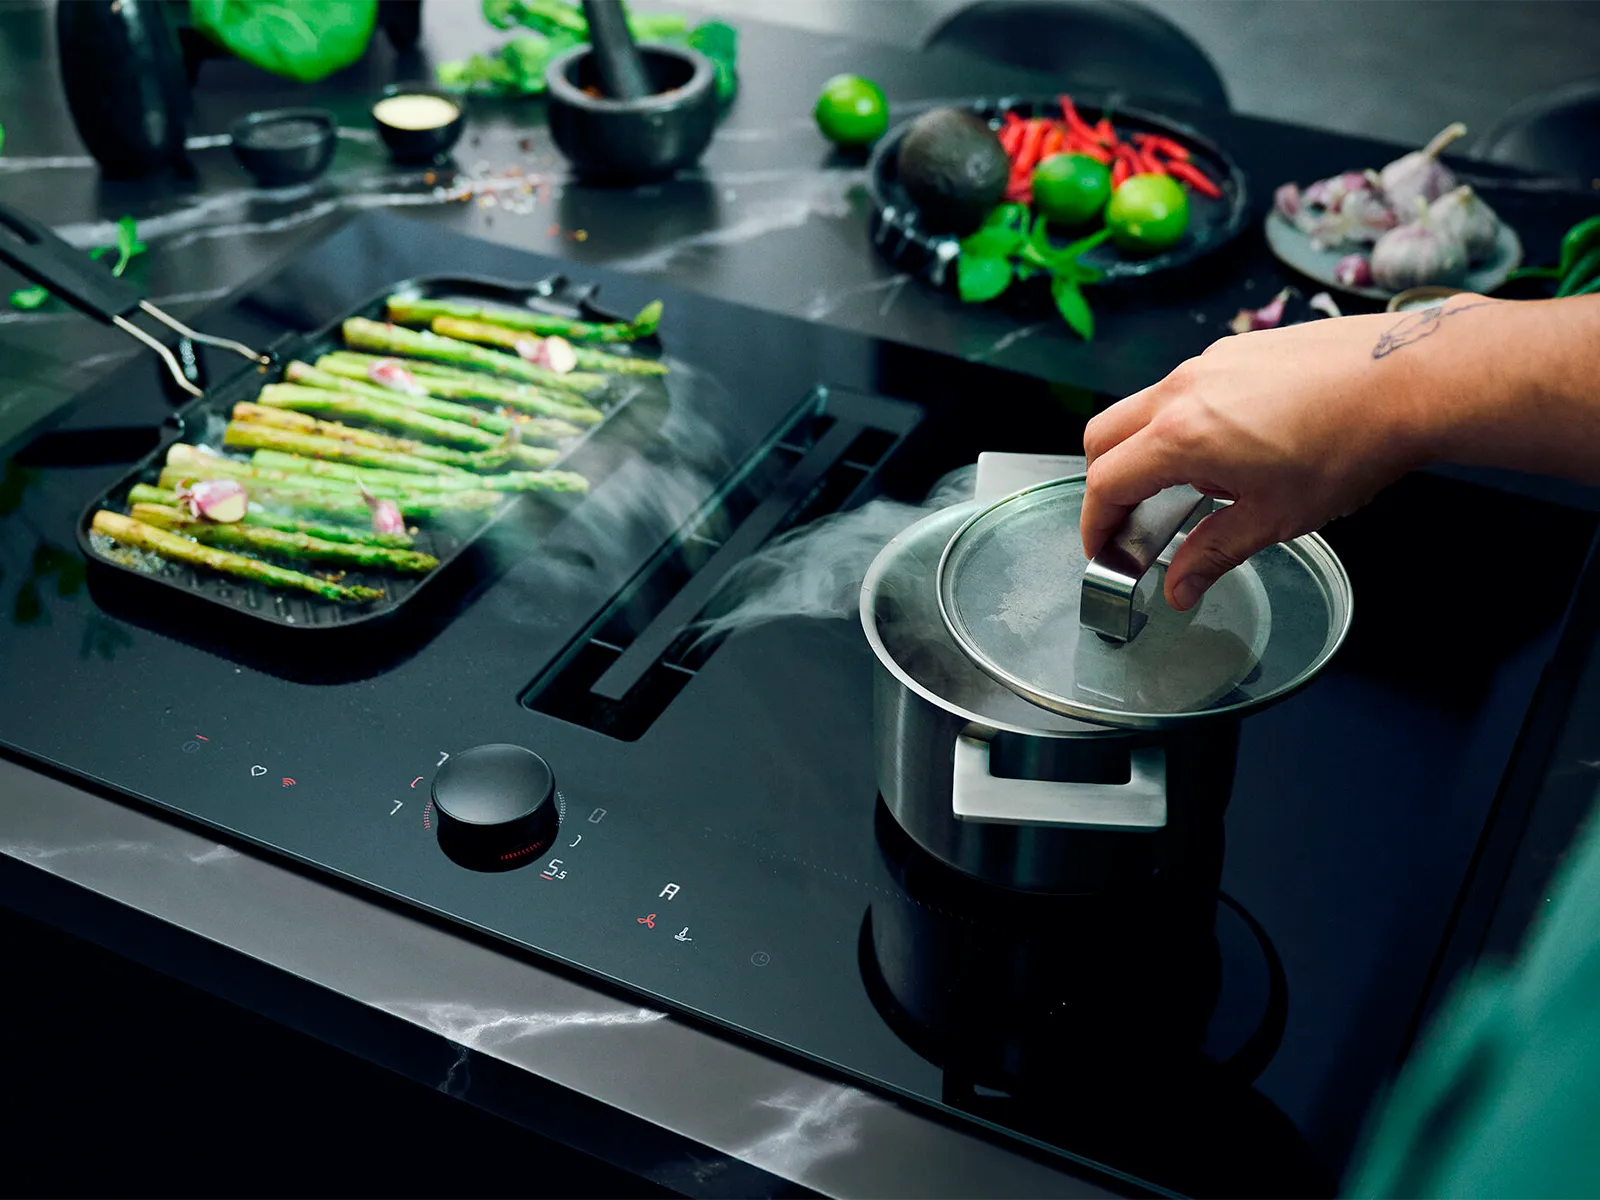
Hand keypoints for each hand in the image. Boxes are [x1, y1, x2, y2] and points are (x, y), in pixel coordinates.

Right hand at [1080, 304, 1476, 609]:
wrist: (1409, 378)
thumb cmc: (1348, 448)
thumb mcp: (1274, 519)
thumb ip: (1213, 554)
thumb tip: (1179, 590)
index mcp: (1180, 437)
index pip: (1106, 482)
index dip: (1096, 523)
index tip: (1103, 549)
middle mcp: (1182, 390)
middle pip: (1104, 436)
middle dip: (1104, 482)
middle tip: (1127, 521)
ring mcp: (1209, 363)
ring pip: (1143, 408)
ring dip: (1145, 451)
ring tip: (1192, 489)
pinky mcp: (1238, 349)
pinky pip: (1185, 388)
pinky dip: (1181, 423)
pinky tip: (1231, 450)